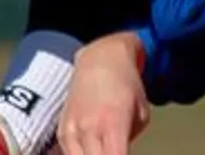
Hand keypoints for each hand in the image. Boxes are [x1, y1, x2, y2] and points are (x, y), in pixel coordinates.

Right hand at [57, 34, 149, 154]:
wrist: (100, 59)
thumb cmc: (125, 85)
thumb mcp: (142, 116)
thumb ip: (129, 142)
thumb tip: (120, 152)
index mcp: (113, 123)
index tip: (123, 153)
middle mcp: (89, 128)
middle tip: (114, 151)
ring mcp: (72, 129)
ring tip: (102, 150)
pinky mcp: (62, 131)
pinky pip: (69, 154)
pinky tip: (91, 150)